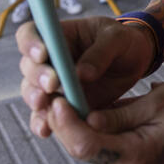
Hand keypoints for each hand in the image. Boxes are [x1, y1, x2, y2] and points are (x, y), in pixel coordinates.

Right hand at [16, 17, 153, 137]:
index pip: (30, 34)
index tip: (44, 54)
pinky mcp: (61, 104)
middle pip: (29, 66)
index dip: (30, 43)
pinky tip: (46, 129)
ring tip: (46, 105)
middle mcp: (49, 59)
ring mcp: (53, 83)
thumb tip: (81, 74)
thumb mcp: (118, 38)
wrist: (134, 62)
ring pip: (32, 91)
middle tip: (52, 84)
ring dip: (36, 99)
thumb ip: (101, 52)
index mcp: (59, 35)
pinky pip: (45, 114)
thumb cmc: (123, 42)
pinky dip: (42, 121)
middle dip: (37, 76)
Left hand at [45, 75, 163, 163]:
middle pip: (81, 149)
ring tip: (58, 103)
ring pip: (88, 149)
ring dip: (71, 128)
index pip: (87, 144)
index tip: (58, 99)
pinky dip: (85, 133)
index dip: (67, 123)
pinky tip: (74, 119)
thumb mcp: (158, 101)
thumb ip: (121, 114)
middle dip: (63, 124)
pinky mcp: (129, 156)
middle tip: (51, 97)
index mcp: (137, 153)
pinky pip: (100, 148)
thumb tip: (88, 119)